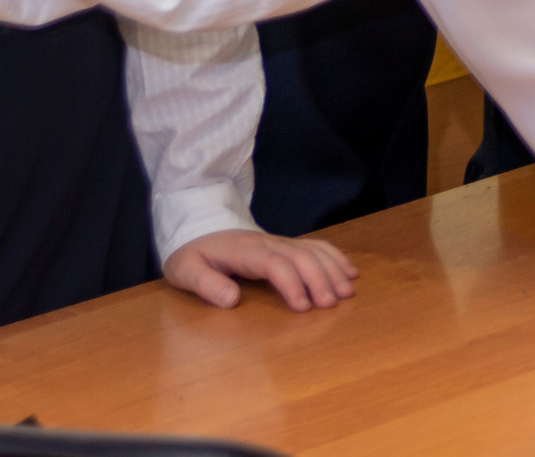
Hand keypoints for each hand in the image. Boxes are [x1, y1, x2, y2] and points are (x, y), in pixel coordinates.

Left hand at [163, 229, 357, 311]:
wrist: (196, 227)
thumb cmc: (191, 254)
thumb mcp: (184, 271)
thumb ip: (206, 284)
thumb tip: (231, 300)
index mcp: (245, 252)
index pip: (275, 264)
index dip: (292, 284)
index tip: (303, 307)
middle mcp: (268, 244)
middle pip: (302, 257)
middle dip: (319, 279)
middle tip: (331, 305)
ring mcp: (279, 242)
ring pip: (313, 251)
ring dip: (332, 270)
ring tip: (347, 292)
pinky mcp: (285, 244)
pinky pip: (316, 246)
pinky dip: (335, 257)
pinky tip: (350, 271)